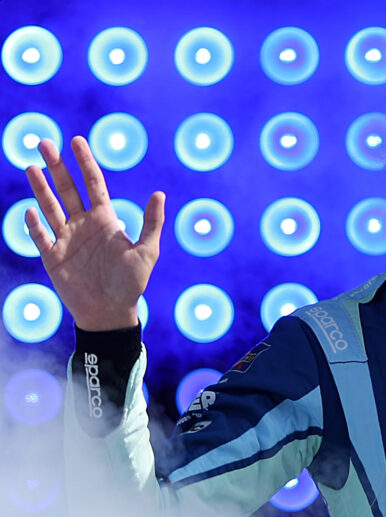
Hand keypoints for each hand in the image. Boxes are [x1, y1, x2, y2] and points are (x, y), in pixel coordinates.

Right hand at [24, 135, 164, 331]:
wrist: (111, 312)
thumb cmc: (132, 283)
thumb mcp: (147, 251)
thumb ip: (152, 222)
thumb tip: (160, 193)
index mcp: (105, 220)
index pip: (93, 184)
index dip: (85, 162)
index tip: (77, 140)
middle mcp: (83, 224)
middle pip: (67, 189)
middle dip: (56, 166)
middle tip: (45, 143)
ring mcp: (66, 239)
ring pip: (50, 207)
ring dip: (40, 188)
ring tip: (31, 166)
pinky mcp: (52, 257)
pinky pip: (41, 236)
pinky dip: (35, 225)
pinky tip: (31, 211)